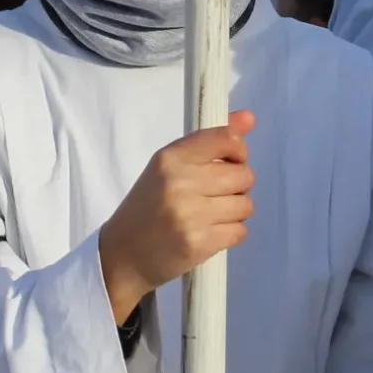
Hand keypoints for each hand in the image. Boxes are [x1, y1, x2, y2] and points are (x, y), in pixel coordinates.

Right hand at [99, 112, 257, 324]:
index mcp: (170, 158)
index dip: (238, 151)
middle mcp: (180, 182)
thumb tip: (249, 117)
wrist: (122, 255)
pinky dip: (231, 232)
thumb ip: (210, 142)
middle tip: (215, 195)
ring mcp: (190, 215)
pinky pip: (240, 231)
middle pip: (244, 175)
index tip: (229, 162)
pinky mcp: (199, 243)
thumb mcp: (169, 168)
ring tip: (211, 215)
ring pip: (246, 204)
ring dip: (235, 211)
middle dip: (237, 186)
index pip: (226, 139)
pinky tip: (210, 232)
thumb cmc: (147, 206)